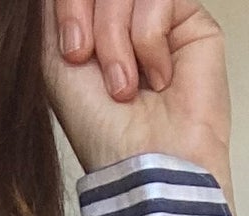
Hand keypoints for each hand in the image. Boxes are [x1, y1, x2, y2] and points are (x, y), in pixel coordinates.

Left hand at [44, 0, 233, 200]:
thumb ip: (53, 9)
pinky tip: (160, 81)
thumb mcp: (54, 59)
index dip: (69, 5)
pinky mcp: (195, 26)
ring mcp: (162, 21)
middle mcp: (128, 21)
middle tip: (87, 58)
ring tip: (125, 86)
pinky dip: (149, 41)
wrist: (143, 167)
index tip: (73, 52)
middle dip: (87, 17)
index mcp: (94, 26)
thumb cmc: (102, 132)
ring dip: (115, 37)